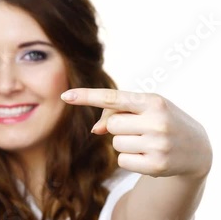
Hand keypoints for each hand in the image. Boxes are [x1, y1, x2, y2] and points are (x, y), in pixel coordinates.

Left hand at [61, 88, 212, 177]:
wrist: (197, 149)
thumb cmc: (162, 122)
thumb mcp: (146, 109)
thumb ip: (116, 113)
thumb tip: (94, 130)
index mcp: (153, 101)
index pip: (113, 97)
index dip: (87, 96)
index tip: (65, 96)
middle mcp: (157, 121)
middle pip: (111, 124)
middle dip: (119, 128)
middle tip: (140, 129)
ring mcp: (158, 145)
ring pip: (115, 143)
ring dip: (125, 143)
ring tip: (146, 142)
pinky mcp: (157, 166)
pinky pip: (122, 161)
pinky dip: (129, 159)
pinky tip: (148, 155)